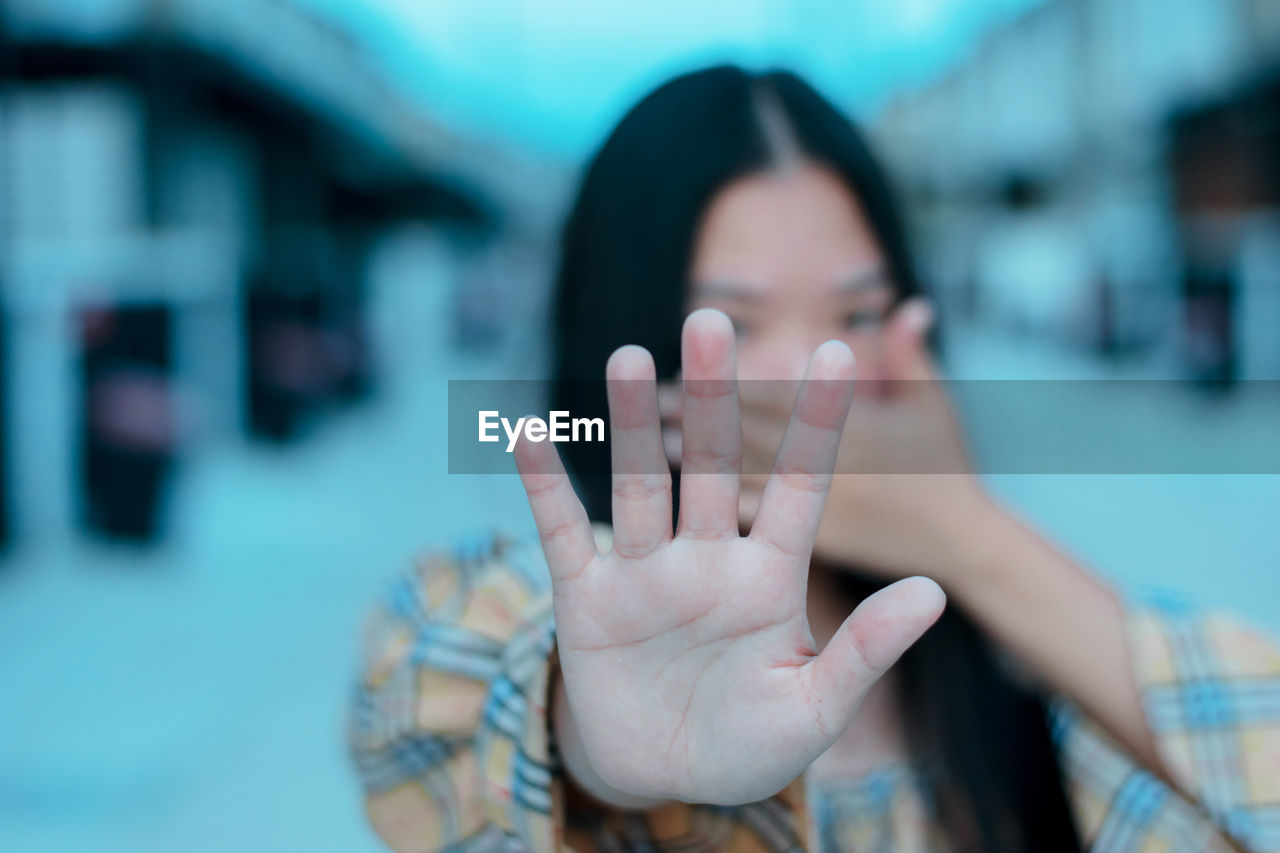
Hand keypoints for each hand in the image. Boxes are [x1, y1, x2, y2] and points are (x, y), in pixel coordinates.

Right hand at [514, 309, 944, 806]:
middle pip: (710, 466)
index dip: (815, 424)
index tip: (835, 354)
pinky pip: (560, 533)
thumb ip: (866, 649)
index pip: (798, 486)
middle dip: (714, 399)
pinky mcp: (585, 599)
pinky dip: (542, 486)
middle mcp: (706, 559)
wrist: (665, 778)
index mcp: (769, 578)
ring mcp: (643, 574)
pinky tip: (527, 434)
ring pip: (639, 486)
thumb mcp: (816, 708)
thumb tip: (933, 591)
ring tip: (630, 358)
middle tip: (712, 322)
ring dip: (631, 426)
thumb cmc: (751, 744)